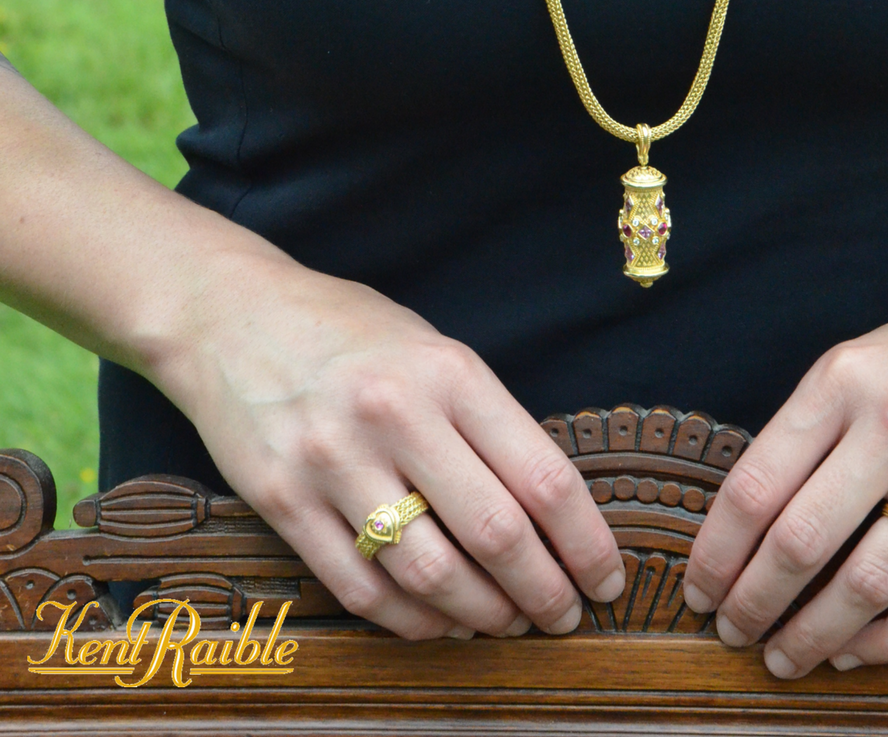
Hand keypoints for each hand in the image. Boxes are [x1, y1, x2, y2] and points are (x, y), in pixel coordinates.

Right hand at [152, 251, 625, 639]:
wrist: (232, 316)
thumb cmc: (350, 331)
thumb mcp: (434, 348)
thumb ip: (485, 421)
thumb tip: (544, 511)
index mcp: (448, 373)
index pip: (542, 477)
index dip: (586, 543)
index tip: (605, 578)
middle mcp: (394, 417)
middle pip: (494, 534)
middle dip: (545, 593)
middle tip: (563, 616)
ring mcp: (332, 462)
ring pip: (429, 575)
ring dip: (481, 615)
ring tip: (505, 621)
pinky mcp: (281, 501)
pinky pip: (359, 588)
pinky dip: (411, 621)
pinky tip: (438, 621)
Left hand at [682, 212, 887, 677]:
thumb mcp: (850, 366)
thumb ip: (801, 433)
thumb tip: (743, 525)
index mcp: (842, 381)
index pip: (755, 484)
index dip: (716, 551)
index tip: (697, 588)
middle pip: (801, 541)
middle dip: (752, 603)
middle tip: (729, 632)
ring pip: (869, 583)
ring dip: (814, 635)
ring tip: (783, 657)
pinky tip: (854, 652)